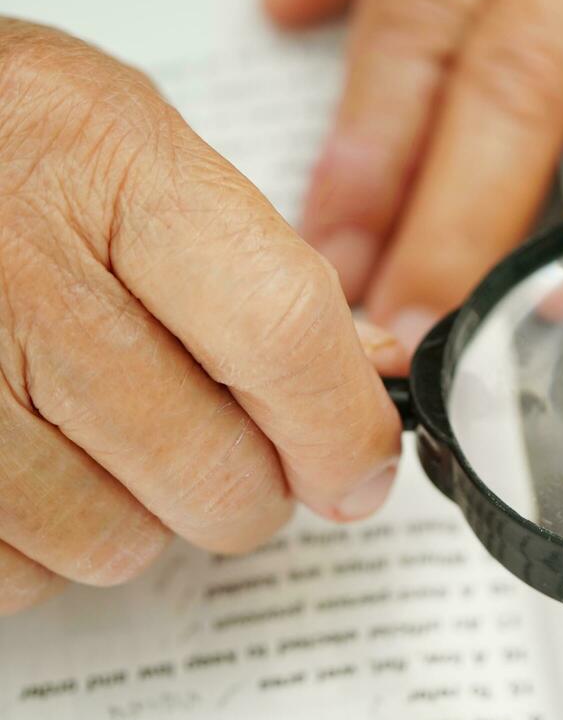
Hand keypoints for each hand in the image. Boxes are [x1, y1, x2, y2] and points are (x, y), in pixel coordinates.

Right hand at [0, 20, 403, 614]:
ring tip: (97, 433)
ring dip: (136, 516)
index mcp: (110, 171)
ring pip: (116, 542)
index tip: (357, 470)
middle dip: (247, 488)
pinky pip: (21, 574)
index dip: (341, 428)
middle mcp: (20, 273)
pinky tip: (30, 462)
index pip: (281, 335)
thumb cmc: (0, 144)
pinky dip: (42, 547)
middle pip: (213, 470)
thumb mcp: (130, 146)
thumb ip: (256, 262)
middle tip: (222, 447)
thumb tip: (369, 375)